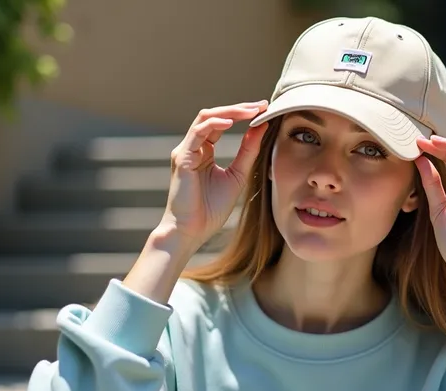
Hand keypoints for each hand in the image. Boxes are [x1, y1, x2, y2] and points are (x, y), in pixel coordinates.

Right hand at [163, 101, 269, 243]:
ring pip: (205, 118)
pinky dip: (214, 125)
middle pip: (214, 115)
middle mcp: (193, 147)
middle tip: (261, 105)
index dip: (242, 114)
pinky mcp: (181, 158)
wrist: (192, 231)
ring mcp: (185, 151)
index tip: (264, 109)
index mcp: (204, 151)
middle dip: (239, 108)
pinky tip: (231, 123)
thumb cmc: (211, 209)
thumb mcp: (237, 176)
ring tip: (251, 111)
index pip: (222, 123)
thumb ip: (247, 152)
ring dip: (230, 112)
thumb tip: (261, 127)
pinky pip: (197, 133)